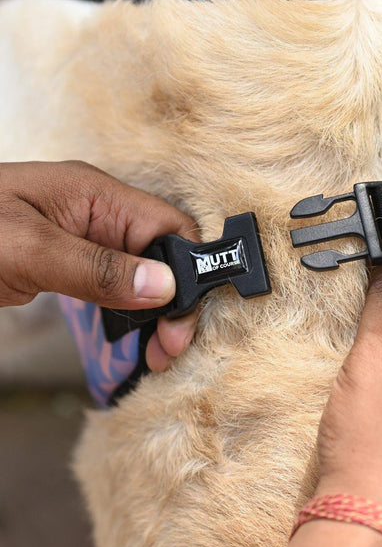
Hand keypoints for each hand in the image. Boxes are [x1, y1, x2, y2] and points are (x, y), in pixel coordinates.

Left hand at [0, 161, 200, 371]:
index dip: (187, 273)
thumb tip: (164, 286)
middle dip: (175, 299)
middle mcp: (96, 213)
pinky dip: (128, 311)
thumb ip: (97, 268)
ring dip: (155, 310)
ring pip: (141, 271)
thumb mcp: (29, 250)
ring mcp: (80, 238)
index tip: (182, 324)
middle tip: (169, 351)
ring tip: (157, 352)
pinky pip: (112, 283)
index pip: (169, 227)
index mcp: (95, 194)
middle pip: (161, 251)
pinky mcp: (65, 262)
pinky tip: (131, 335)